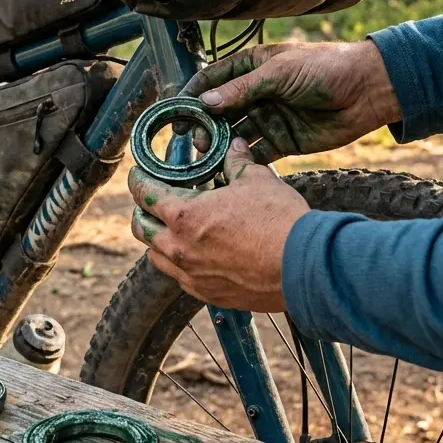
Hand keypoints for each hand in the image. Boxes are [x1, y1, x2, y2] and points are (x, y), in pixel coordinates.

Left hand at [129, 139, 310, 312]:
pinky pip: (180, 278)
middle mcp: (180, 248)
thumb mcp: (257, 180)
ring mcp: (192, 275)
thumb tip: (235, 147)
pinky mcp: (208, 294)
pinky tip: (192, 254)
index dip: (138, 181)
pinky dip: (178, 264)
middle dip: (141, 211)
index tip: (138, 175)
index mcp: (185, 216)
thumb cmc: (279, 221)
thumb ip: (238, 164)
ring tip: (168, 228)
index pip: (146, 195)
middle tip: (150, 201)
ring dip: (156, 240)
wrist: (304, 268)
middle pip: (141, 228)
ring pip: (156, 257)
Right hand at [183, 39, 400, 163]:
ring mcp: (268, 118)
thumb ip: (242, 89)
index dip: (194, 95)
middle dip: (203, 125)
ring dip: (219, 144)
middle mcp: (256, 93)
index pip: (213, 80)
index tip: (176, 111)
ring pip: (234, 134)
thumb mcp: (279, 73)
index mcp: (252, 67)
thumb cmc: (326, 68)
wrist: (368, 90)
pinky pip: (256, 153)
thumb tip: (205, 103)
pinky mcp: (282, 141)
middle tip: (193, 140)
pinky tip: (230, 167)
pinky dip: (242, 160)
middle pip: (219, 111)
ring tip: (207, 154)